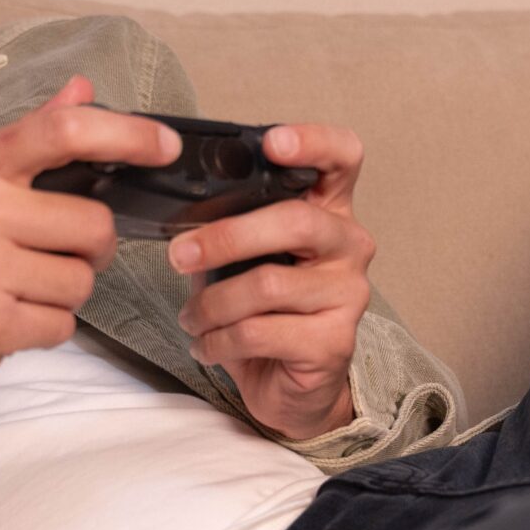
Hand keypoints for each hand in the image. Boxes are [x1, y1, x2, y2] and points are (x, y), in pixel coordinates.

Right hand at [0, 77, 175, 529]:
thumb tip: (82, 90)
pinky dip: (41, 330)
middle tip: (49, 258)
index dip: (127, 133)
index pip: (63, 131)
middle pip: (94, 225)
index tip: (164, 144)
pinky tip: (0, 320)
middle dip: (88, 251)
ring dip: (60, 295)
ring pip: (81, 281)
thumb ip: (23, 143)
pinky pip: (60, 325)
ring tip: (9, 291)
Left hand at [169, 124, 371, 440]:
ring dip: (212, 304)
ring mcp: (348, 295)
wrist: (289, 388)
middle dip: (226, 237)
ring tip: (191, 318)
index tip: (273, 142)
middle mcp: (349, 246)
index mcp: (329, 211)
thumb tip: (182, 219)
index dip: (313, 142)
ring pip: (267, 284)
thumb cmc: (264, 313)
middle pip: (295, 220)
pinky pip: (260, 331)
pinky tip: (207, 345)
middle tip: (179, 255)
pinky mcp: (334, 342)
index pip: (343, 157)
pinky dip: (218, 341)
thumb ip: (231, 228)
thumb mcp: (245, 260)